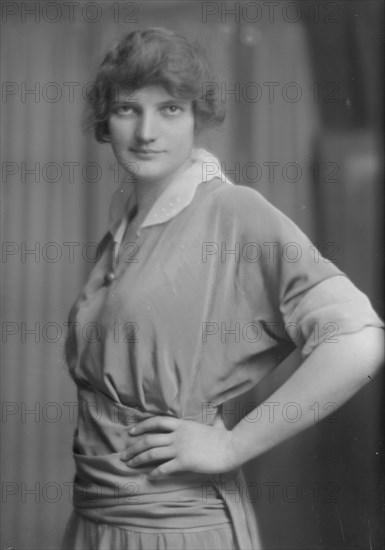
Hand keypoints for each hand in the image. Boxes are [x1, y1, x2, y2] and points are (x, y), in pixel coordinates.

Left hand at [120, 416, 241, 478]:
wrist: (231, 448)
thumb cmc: (224, 437)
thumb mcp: (215, 423)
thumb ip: (213, 418)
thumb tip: (220, 410)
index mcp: (182, 424)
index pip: (156, 422)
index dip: (141, 426)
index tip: (131, 432)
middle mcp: (178, 435)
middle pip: (149, 439)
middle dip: (134, 447)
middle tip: (123, 455)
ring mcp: (180, 448)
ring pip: (152, 452)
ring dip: (138, 459)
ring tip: (129, 465)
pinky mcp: (184, 461)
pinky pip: (164, 468)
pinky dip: (155, 472)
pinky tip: (150, 477)